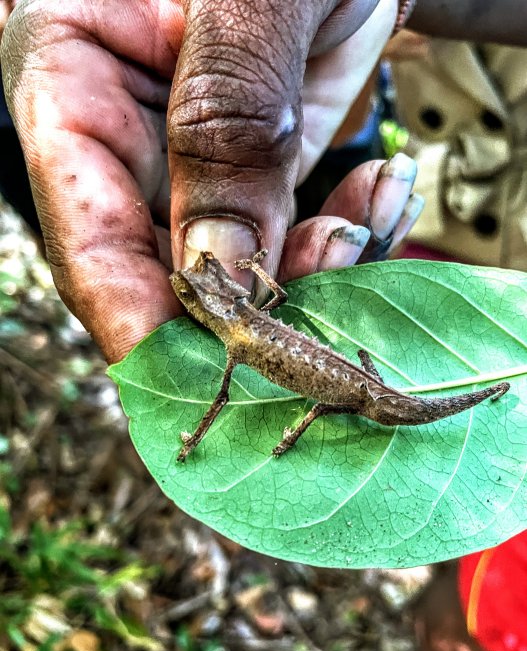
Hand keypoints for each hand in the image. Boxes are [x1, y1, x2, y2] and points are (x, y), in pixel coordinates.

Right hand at [2, 0, 404, 361]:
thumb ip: (227, 122)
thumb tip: (219, 264)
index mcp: (70, 75)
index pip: (83, 228)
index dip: (133, 316)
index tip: (193, 379)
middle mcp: (122, 136)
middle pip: (160, 267)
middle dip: (248, 306)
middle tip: (320, 315)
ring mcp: (192, 163)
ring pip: (236, 267)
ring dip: (313, 269)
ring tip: (369, 220)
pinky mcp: (255, 174)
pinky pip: (289, 236)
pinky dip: (345, 234)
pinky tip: (383, 194)